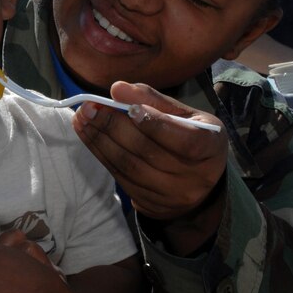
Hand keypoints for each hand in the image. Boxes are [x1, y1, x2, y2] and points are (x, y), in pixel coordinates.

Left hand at [72, 81, 227, 253]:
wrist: (198, 183)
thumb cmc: (191, 136)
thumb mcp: (185, 115)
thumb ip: (154, 100)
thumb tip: (118, 88)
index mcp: (211, 147)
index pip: (184, 140)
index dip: (155, 124)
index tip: (129, 107)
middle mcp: (195, 177)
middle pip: (147, 152)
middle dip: (113, 126)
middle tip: (90, 106)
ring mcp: (171, 195)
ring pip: (128, 166)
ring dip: (100, 140)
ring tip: (82, 118)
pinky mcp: (149, 203)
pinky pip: (119, 176)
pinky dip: (100, 153)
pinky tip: (88, 135)